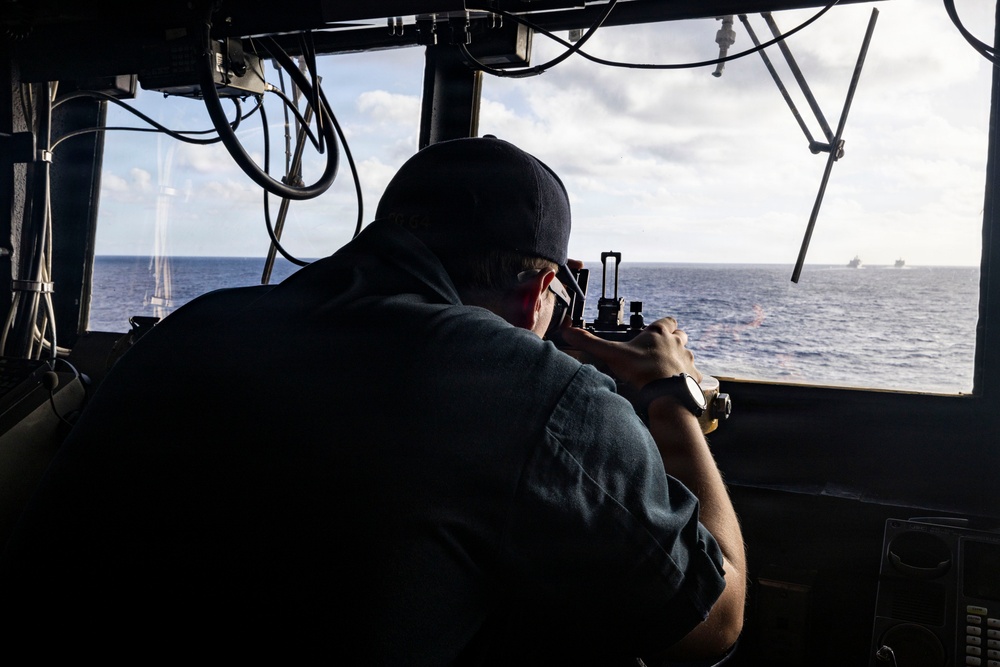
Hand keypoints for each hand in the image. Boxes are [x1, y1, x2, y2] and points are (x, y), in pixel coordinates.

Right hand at [559, 317, 702, 389]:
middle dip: (672, 340)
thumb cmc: (642, 370)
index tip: (653, 331)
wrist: (666, 393)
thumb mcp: (612, 354)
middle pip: (680, 335)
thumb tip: (569, 332)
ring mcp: (687, 359)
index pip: (667, 320)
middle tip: (659, 350)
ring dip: (679, 358)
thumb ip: (590, 342)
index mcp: (659, 333)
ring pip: (687, 353)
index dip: (661, 325)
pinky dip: (687, 377)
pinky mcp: (694, 376)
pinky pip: (694, 374)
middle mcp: (676, 343)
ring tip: (667, 369)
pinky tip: (678, 384)